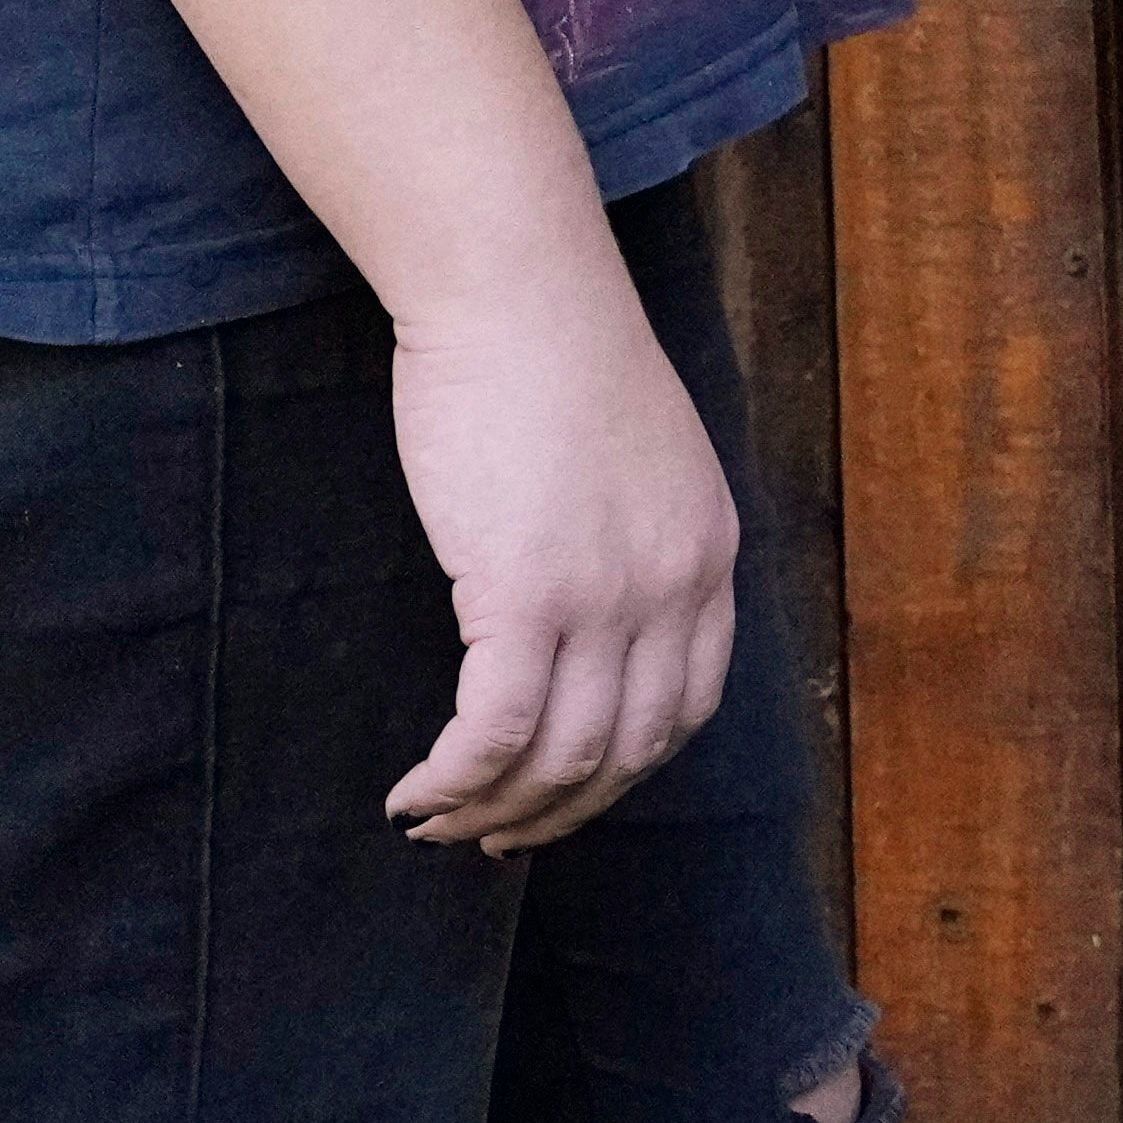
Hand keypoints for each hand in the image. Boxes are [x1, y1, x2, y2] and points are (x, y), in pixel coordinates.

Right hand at [378, 265, 739, 851]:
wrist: (514, 286)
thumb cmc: (550, 353)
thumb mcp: (634, 456)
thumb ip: (629, 537)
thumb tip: (580, 608)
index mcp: (709, 554)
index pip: (687, 707)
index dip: (621, 772)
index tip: (562, 797)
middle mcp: (677, 587)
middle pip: (629, 750)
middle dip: (557, 812)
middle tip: (490, 836)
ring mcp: (610, 596)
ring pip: (562, 757)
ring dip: (493, 809)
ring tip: (433, 822)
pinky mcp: (528, 594)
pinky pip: (496, 730)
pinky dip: (455, 780)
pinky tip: (413, 794)